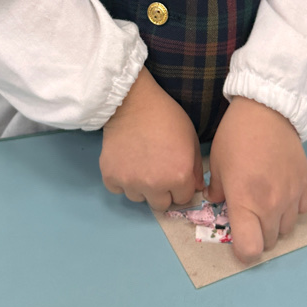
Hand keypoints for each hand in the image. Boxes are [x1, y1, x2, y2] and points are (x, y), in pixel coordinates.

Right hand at [100, 66, 203, 209]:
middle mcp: (155, 185)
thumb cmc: (166, 116)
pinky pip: (117, 189)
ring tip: (140, 163)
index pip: (183, 198)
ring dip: (140, 187)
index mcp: (179, 176)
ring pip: (138, 198)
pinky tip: (125, 162)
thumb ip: (196, 168)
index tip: (174, 173)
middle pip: (161, 205)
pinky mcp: (110, 176)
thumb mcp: (191, 138)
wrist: (132, 101)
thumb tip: (195, 188)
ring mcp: (130, 182)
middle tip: (157, 171)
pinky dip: (121, 180)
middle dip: (162, 192)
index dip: (180, 186)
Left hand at [207, 97, 306, 263]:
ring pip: (287, 228)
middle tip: (249, 214)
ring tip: (265, 201)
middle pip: (269, 242)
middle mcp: (272, 205)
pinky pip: (302, 211)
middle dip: (257, 234)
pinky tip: (282, 191)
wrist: (267, 110)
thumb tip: (218, 203)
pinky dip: (292, 208)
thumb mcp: (216, 164)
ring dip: (274, 222)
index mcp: (245, 202)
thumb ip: (217, 190)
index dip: (243, 250)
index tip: (238, 238)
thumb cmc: (235, 136)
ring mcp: (292, 196)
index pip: (251, 249)